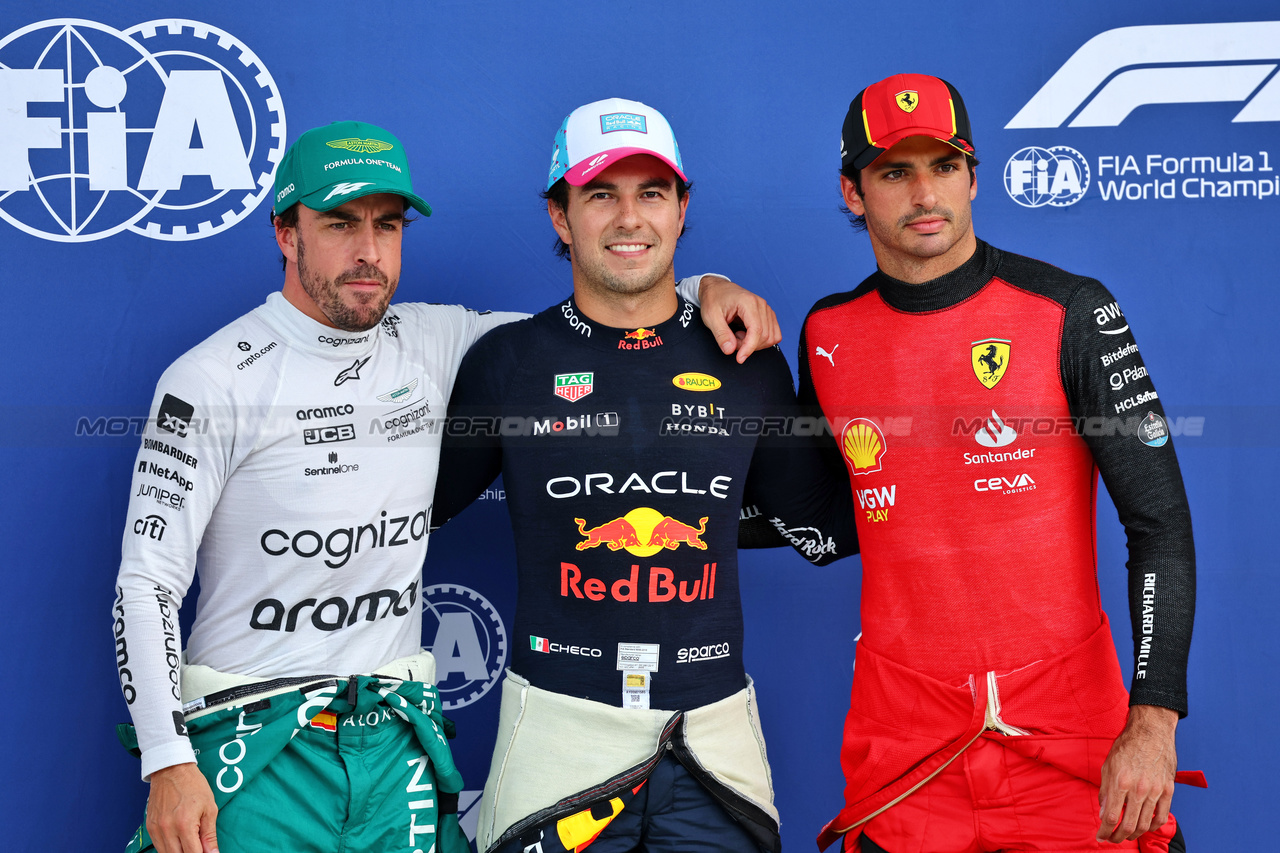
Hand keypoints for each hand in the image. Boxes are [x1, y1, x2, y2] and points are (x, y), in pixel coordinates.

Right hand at [147, 762, 218, 852]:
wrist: (171, 769)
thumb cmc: (194, 786)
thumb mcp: (209, 808)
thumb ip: (209, 835)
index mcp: (184, 824)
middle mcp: (167, 829)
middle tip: (198, 848)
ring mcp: (155, 829)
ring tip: (190, 844)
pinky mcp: (149, 827)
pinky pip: (158, 846)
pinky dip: (169, 848)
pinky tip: (178, 841)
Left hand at [697, 275, 781, 362]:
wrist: (716, 288)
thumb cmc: (713, 299)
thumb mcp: (711, 317)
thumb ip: (721, 334)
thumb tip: (730, 350)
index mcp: (748, 302)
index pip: (757, 330)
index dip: (749, 348)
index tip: (740, 358)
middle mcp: (761, 304)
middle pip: (765, 336)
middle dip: (748, 345)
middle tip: (732, 341)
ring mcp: (766, 309)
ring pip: (771, 337)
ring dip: (755, 343)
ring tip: (737, 336)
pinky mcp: (767, 314)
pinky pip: (773, 334)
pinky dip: (761, 340)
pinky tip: (746, 334)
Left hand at [1097, 704, 1177, 842]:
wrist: (1151, 731)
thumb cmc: (1126, 746)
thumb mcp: (1108, 765)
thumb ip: (1105, 791)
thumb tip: (1104, 813)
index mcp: (1120, 782)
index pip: (1111, 816)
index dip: (1104, 831)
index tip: (1100, 836)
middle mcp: (1139, 789)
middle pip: (1128, 825)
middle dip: (1117, 837)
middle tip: (1111, 839)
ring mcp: (1156, 791)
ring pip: (1144, 824)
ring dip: (1133, 834)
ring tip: (1125, 835)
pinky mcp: (1169, 790)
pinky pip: (1161, 816)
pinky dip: (1152, 826)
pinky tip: (1144, 827)